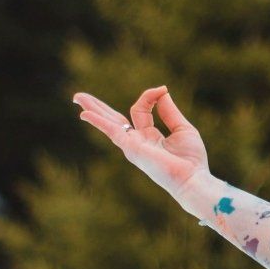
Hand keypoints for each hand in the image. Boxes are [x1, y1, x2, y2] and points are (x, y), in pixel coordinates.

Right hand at [72, 85, 210, 205]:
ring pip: (109, 123)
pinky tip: (84, 114)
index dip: (149, 96)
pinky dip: (99, 122)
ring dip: (93, 110)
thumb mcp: (182, 128)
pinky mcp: (131, 148)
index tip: (162, 90)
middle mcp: (137, 141)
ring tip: (77, 98)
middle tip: (79, 96)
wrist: (192, 178)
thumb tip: (162, 91)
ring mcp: (132, 146)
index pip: (140, 109)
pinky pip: (112, 131)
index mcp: (149, 136)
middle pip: (114, 119)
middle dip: (98, 107)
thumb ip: (169, 111)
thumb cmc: (191, 159)